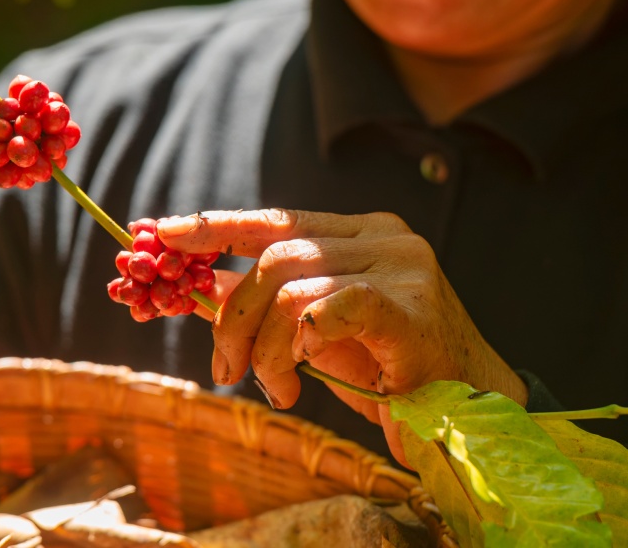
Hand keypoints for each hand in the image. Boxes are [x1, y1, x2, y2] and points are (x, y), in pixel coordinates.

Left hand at [159, 208, 527, 465]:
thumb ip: (267, 304)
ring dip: (264, 347)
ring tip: (273, 387)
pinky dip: (299, 341)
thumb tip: (199, 286)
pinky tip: (303, 370)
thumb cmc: (391, 371)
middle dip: (232, 316)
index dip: (214, 226)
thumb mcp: (315, 333)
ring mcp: (402, 266)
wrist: (468, 409)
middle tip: (224, 368)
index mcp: (362, 231)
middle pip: (275, 256)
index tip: (160, 233)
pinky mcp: (410, 307)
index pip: (276, 218)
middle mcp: (384, 236)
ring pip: (291, 287)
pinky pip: (328, 308)